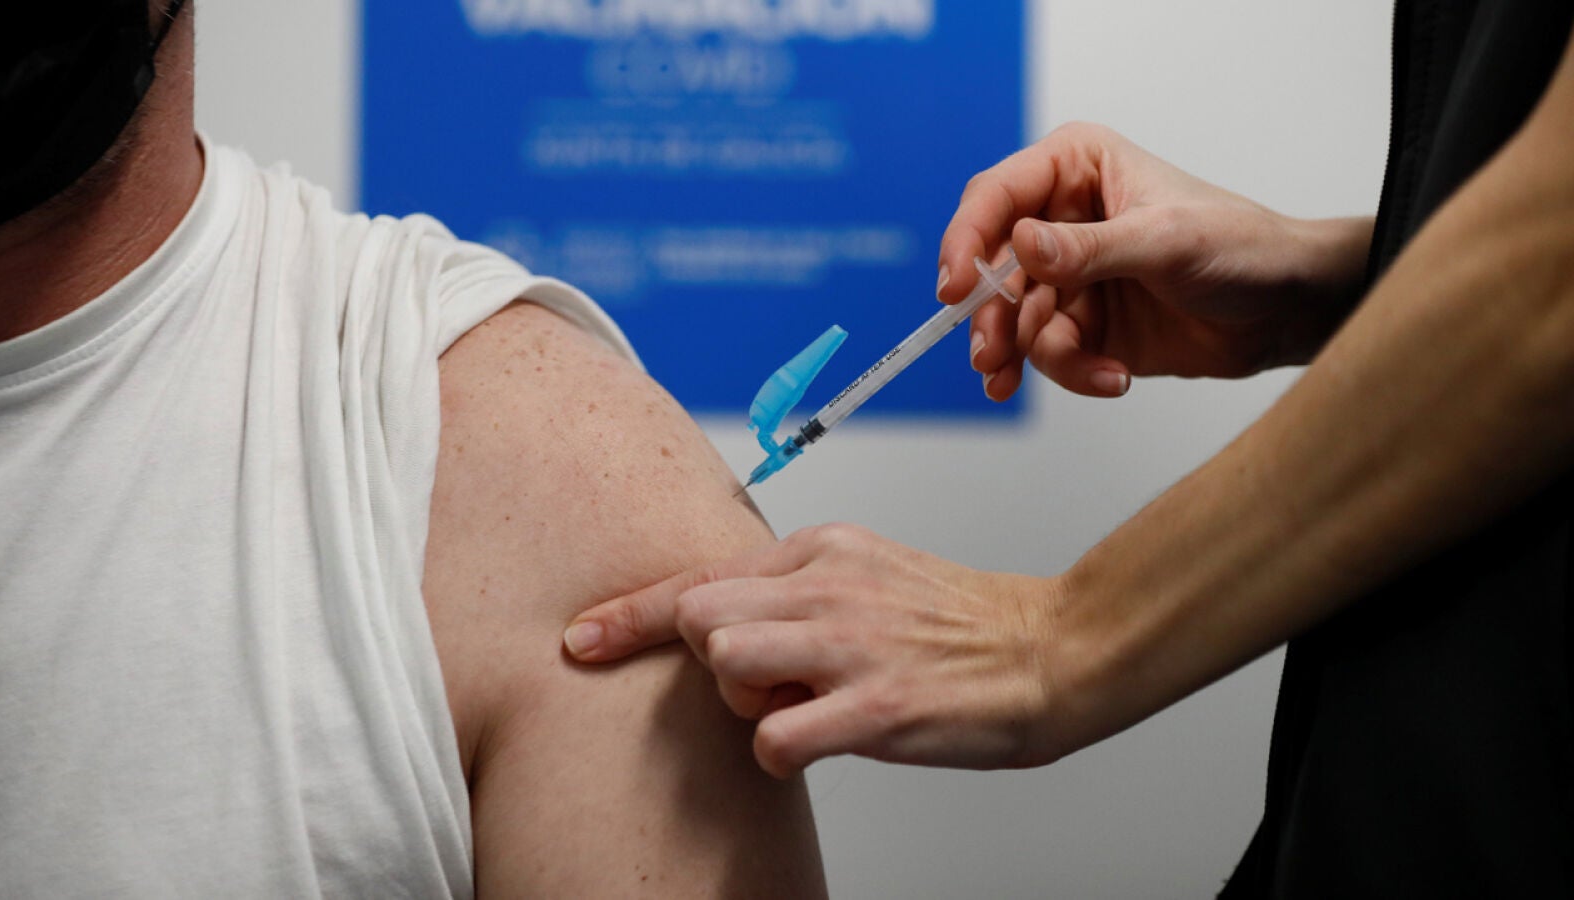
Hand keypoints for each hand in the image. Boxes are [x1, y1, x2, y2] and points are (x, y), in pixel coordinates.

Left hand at [562, 524, 1066, 777]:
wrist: (1049, 650)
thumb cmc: (955, 625)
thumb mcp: (868, 574)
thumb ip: (794, 588)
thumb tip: (720, 624)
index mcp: (823, 549)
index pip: (701, 574)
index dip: (630, 613)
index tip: (583, 638)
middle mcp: (830, 585)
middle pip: (700, 615)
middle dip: (710, 660)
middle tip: (768, 681)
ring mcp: (852, 644)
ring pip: (726, 661)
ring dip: (746, 702)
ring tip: (801, 705)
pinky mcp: (877, 708)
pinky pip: (774, 739)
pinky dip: (781, 752)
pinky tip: (822, 741)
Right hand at [940, 122, 1372, 399]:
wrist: (1286, 309)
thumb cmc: (1240, 247)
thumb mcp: (1164, 241)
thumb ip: (1088, 248)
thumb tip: (1021, 244)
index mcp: (1075, 169)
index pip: (995, 197)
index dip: (966, 241)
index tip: (955, 288)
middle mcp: (1061, 220)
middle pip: (992, 269)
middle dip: (993, 318)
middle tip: (992, 357)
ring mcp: (1069, 277)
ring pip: (1017, 321)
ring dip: (1042, 355)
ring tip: (1093, 371)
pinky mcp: (1083, 326)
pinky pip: (1049, 355)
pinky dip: (1075, 372)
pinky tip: (1113, 378)